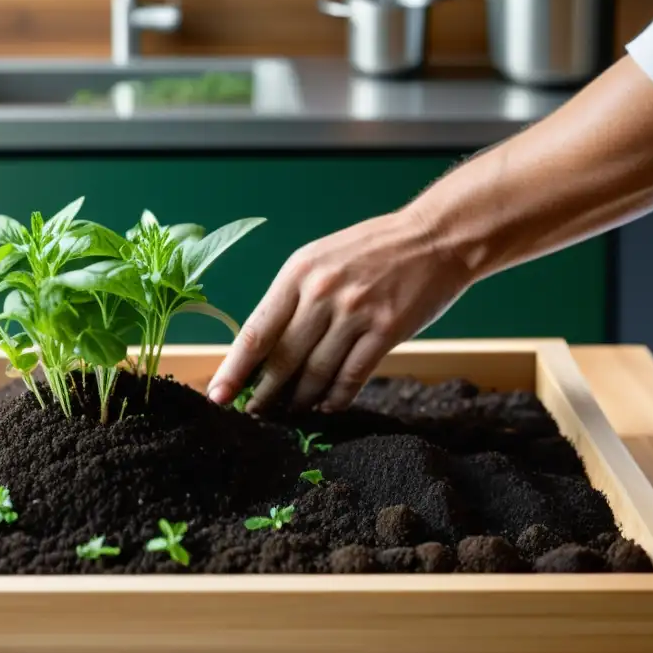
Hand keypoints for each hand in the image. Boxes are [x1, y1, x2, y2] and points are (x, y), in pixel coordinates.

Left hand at [205, 206, 472, 413]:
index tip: (217, 395)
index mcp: (297, 273)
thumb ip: (294, 297)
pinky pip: (352, 376)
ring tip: (291, 413)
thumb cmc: (372, 250)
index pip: (256, 332)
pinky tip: (327, 406)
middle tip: (254, 415)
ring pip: (316, 372)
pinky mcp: (386, 330)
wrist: (435, 237)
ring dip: (301, 400)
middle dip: (263, 394)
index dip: (234, 369)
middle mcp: (321, 292)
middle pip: (282, 358)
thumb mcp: (321, 258)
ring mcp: (355, 312)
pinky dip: (336, 397)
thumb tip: (264, 347)